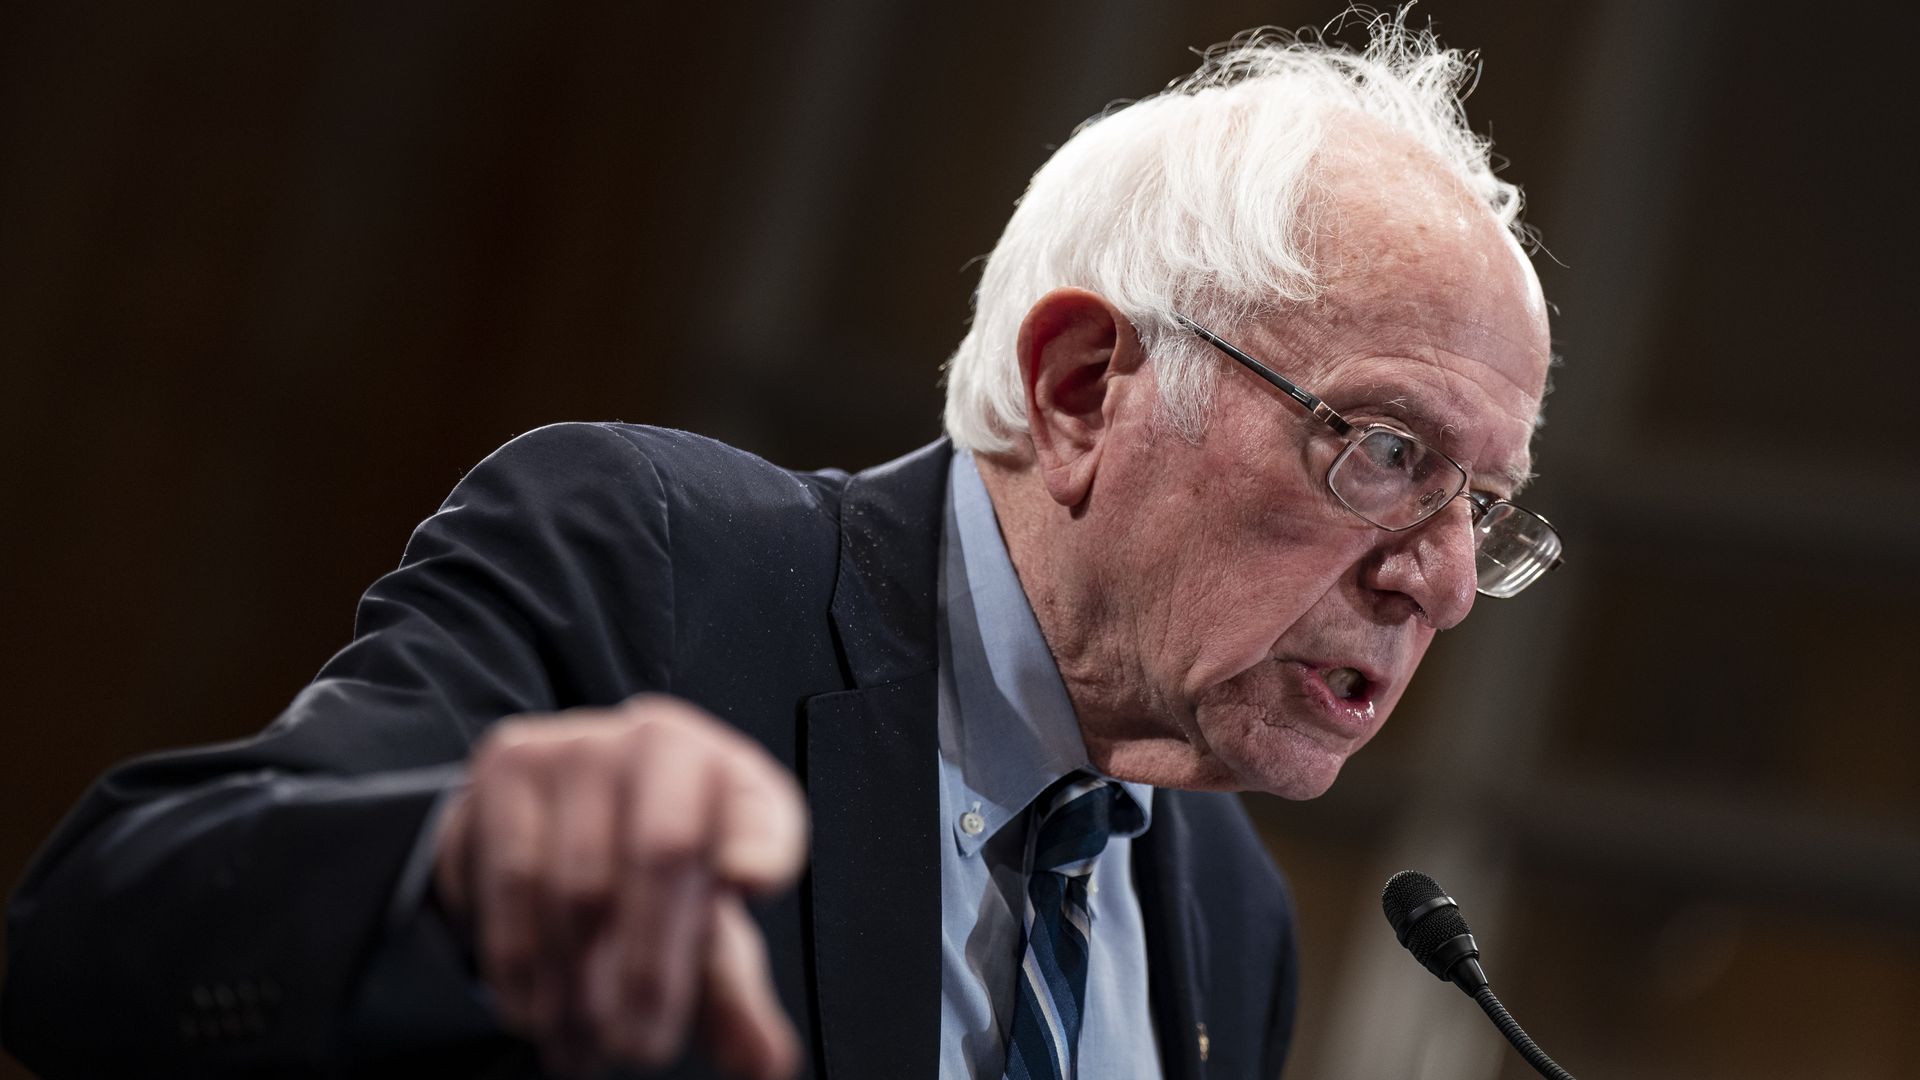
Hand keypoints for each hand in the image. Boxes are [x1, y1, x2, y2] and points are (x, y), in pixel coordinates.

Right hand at [432, 694, 807, 1077]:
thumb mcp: (701, 924)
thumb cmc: (652, 867)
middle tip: (640, 1050)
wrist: (555, 803)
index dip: (762, 841)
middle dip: (649, 968)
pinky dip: (523, 961)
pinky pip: (513, 878)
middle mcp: (664, 741)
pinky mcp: (511, 762)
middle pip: (662, 854)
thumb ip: (732, 994)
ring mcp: (582, 743)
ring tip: (584, 1048)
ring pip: (579, 882)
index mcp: (733, 775)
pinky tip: (533, 1010)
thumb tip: (765, 1065)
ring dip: (579, 985)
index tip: (754, 884)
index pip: (761, 807)